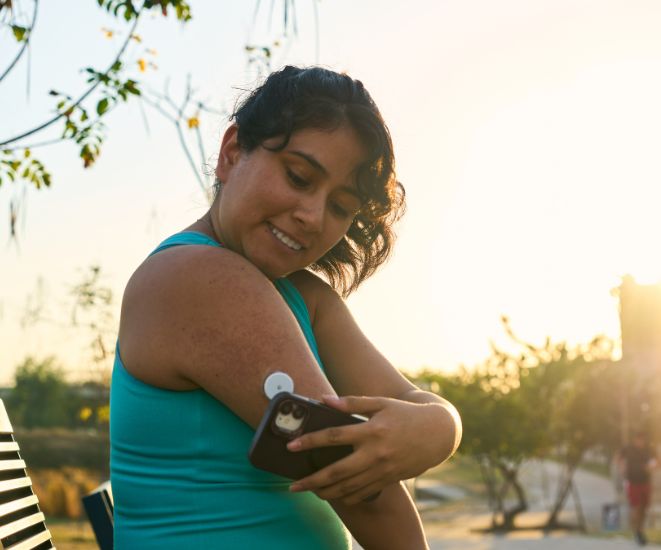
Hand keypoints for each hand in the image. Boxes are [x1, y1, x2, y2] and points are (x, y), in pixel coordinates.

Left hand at [287, 395, 453, 504]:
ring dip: (326, 493)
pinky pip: (364, 493)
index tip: (291, 446)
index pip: (334, 436)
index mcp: (371, 430)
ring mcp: (383, 470)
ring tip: (309, 492)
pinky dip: (347, 497)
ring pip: (349, 487)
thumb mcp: (380, 403)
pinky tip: (335, 495)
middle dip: (312, 480)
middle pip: (337, 471)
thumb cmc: (405, 414)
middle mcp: (376, 453)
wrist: (438, 433)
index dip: (310, 441)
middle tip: (293, 486)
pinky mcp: (389, 480)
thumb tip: (324, 399)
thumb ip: (351, 402)